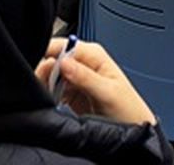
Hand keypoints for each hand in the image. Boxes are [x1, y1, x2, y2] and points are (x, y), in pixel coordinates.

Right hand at [37, 36, 155, 124]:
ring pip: (50, 74)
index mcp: (93, 54)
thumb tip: (64, 62)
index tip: (40, 69)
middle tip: (43, 88)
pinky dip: (47, 94)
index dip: (48, 53)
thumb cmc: (128, 109)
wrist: (133, 129)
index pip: (64, 45)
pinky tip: (50, 102)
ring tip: (47, 97)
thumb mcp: (108, 93)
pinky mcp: (70, 93)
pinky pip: (51, 89)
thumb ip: (85, 77)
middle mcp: (83, 63)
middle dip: (44, 72)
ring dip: (44, 84)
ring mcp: (76, 78)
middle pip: (53, 59)